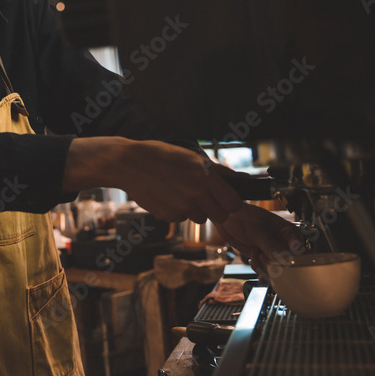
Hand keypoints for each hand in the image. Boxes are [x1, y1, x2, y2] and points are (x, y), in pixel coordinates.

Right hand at [64, 138, 242, 222]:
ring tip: (180, 192)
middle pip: (220, 216)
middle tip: (203, 197)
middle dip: (215, 209)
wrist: (130, 163)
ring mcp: (181, 206)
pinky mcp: (167, 216)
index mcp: (206, 176)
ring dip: (195, 210)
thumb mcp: (193, 158)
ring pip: (200, 219)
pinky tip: (167, 196)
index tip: (224, 198)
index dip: (231, 203)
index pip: (234, 204)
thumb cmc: (163, 156)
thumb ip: (220, 173)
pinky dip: (177, 211)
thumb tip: (244, 180)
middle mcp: (196, 193)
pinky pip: (181, 218)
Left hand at [212, 203, 304, 277]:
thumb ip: (269, 245)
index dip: (290, 259)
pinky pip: (266, 272)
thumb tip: (282, 258)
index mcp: (289, 233)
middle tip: (262, 254)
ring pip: (277, 271)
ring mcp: (274, 253)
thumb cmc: (244, 216)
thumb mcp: (257, 230)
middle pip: (289, 265)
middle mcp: (285, 245)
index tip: (278, 259)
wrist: (228, 220)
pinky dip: (258, 268)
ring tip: (255, 252)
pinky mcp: (264, 259)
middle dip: (273, 264)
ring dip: (263, 266)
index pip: (299, 252)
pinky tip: (253, 258)